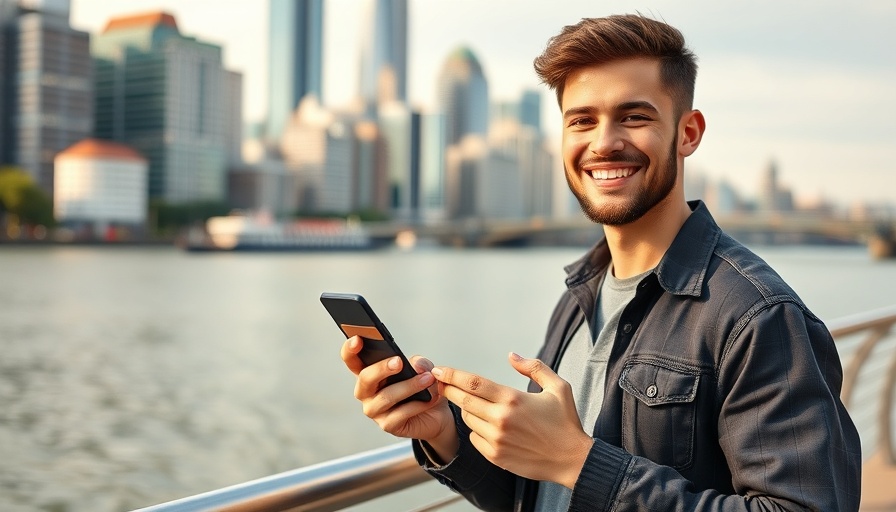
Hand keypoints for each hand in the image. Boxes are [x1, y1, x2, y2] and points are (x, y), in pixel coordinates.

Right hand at [340, 336, 457, 459]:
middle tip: (399, 362)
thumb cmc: (424, 386)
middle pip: (365, 378)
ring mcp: (375, 410)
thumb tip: (415, 366)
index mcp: (369, 372)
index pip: (352, 360)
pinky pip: (399, 414)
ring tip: (427, 379)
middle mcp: (366, 392)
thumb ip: (420, 363)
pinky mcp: (387, 425)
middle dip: (381, 368)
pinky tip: (429, 399)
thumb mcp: (425, 368)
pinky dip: (417, 405)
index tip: (357, 339)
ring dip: (408, 386)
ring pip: (385, 397)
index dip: (350, 349)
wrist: (438, 412)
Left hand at [431, 352, 592, 487]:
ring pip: (468, 419)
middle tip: (440, 383)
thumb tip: (511, 355)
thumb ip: (534, 367)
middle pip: (463, 400)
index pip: (473, 383)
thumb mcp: (558, 387)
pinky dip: (477, 430)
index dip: (452, 375)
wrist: (572, 460)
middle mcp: (501, 419)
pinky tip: (489, 427)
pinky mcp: (496, 456)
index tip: (439, 370)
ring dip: (467, 410)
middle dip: (448, 390)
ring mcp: (496, 440)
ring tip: (479, 406)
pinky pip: (474, 438)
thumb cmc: (565, 422)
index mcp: (513, 399)